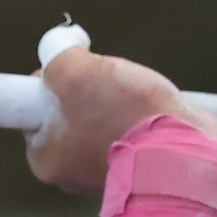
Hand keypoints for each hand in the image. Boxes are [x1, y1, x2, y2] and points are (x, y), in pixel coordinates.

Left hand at [23, 45, 216, 195]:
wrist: (180, 152)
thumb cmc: (121, 116)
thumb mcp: (73, 72)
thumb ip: (56, 54)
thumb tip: (56, 44)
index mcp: (45, 159)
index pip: (36, 111)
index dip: (56, 80)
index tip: (77, 70)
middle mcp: (71, 173)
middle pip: (71, 113)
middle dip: (91, 90)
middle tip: (109, 80)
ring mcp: (106, 173)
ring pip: (103, 120)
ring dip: (119, 102)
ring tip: (135, 95)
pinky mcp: (139, 168)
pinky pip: (131, 132)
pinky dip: (140, 117)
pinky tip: (151, 110)